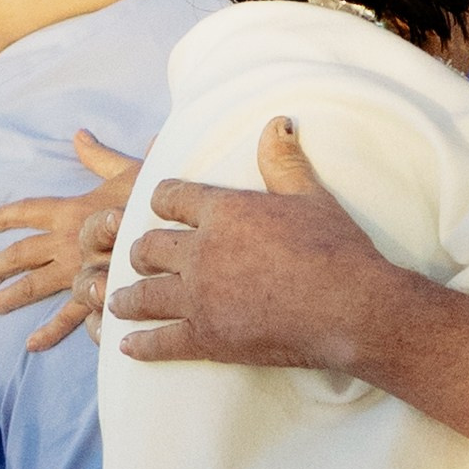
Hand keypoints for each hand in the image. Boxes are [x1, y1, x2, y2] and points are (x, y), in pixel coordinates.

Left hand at [0, 131, 140, 350]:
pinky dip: (48, 331)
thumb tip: (80, 135)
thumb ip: (100, 157)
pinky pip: (66, 316)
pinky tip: (32, 344)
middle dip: (3, 263)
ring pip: (35, 286)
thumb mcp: (128, 171)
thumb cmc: (154, 200)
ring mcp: (77, 271)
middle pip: (23, 253)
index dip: (8, 216)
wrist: (175, 233)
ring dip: (12, 295)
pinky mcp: (93, 294)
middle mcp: (67, 242)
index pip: (30, 211)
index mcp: (72, 210)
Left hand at [110, 117, 392, 368]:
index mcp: (223, 211)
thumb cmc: (336, 248)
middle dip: (141, 252)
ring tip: (119, 301)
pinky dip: (141, 345)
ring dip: (128, 298)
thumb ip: (283, 161)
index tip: (160, 207)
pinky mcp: (206, 339)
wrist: (350, 306)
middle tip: (140, 259)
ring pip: (144, 295)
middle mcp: (201, 252)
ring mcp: (199, 298)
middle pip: (149, 247)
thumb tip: (276, 122)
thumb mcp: (310, 196)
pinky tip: (128, 346)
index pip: (172, 197)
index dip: (163, 201)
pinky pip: (160, 341)